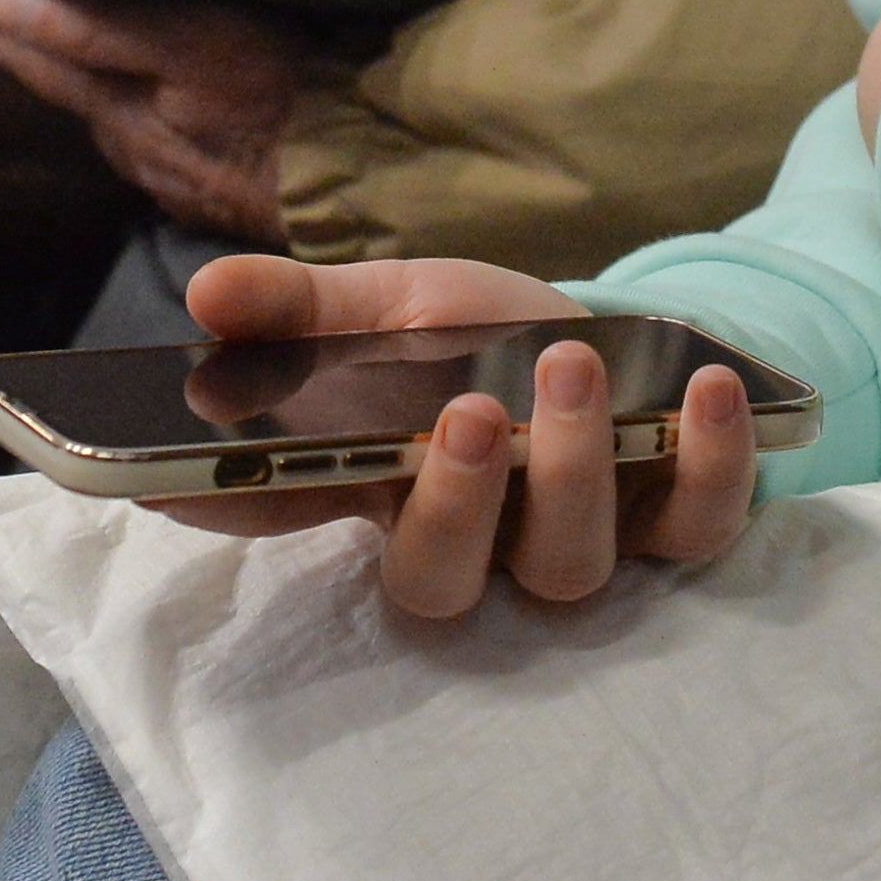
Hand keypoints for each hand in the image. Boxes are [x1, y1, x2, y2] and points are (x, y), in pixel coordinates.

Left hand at [0, 0, 302, 246]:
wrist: (367, 179)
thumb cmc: (290, 99)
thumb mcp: (194, 45)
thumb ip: (100, 26)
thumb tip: (10, 3)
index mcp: (118, 104)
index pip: (27, 54)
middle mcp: (133, 143)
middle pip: (61, 81)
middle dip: (16, 41)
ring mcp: (172, 168)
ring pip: (109, 106)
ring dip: (77, 68)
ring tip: (50, 29)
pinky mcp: (210, 182)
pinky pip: (156, 132)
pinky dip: (138, 99)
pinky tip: (149, 86)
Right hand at [156, 255, 762, 616]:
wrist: (621, 341)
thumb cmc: (486, 336)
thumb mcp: (391, 304)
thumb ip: (303, 308)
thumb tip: (208, 296)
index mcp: (379, 490)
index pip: (283, 512)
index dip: (227, 504)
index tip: (166, 475)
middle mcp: (473, 541)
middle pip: (442, 584)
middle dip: (451, 508)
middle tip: (463, 415)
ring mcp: (576, 541)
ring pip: (566, 566)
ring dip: (570, 468)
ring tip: (570, 363)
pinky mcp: (678, 522)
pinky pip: (701, 528)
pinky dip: (713, 462)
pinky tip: (705, 390)